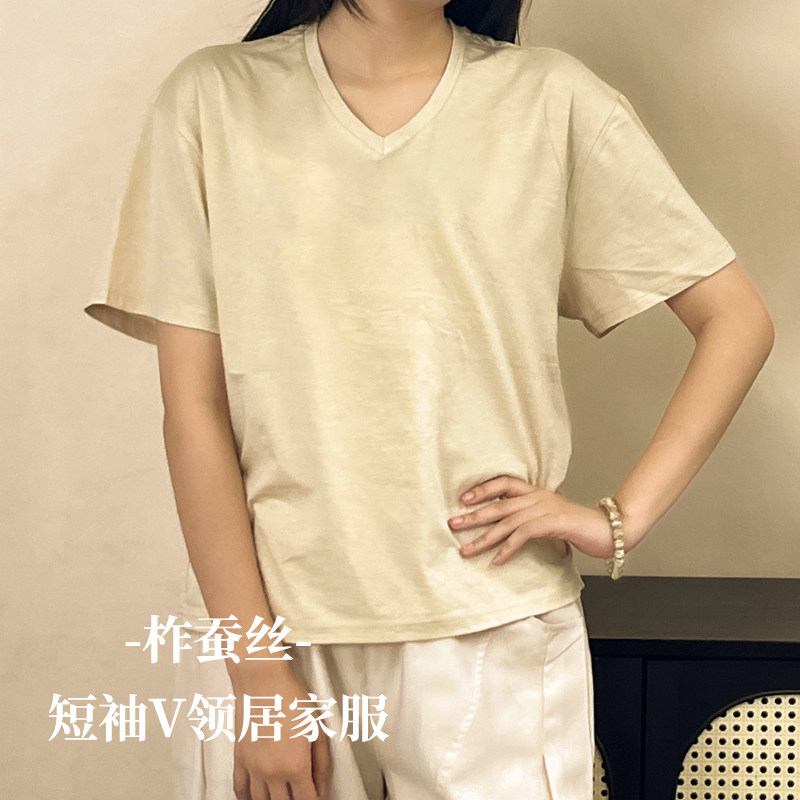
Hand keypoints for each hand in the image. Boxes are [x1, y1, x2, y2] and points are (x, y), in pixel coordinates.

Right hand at [230, 662, 332, 799]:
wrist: (261, 679)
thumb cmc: (291, 698)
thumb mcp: (317, 728)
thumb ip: (321, 763)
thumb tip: (321, 788)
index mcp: (295, 766)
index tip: (317, 796)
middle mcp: (272, 773)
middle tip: (301, 793)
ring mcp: (252, 768)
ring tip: (282, 795)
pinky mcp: (239, 759)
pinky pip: (240, 790)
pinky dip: (247, 799)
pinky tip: (255, 799)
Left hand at [448, 474, 619, 565]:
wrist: (610, 529)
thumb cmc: (581, 526)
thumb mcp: (552, 516)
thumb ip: (532, 517)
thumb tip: (510, 526)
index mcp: (536, 492)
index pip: (504, 483)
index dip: (483, 489)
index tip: (463, 498)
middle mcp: (537, 498)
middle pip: (498, 504)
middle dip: (473, 515)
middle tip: (453, 524)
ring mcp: (544, 510)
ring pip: (506, 522)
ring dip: (484, 537)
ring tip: (466, 549)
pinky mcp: (552, 524)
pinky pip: (523, 536)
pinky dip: (507, 549)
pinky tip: (496, 561)